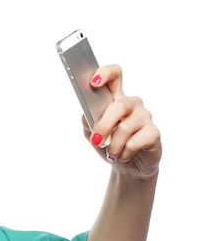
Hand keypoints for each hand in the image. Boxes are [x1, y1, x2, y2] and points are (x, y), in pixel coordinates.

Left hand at [85, 64, 161, 178]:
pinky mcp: (154, 132)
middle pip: (119, 105)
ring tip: (111, 154)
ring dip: (113, 146)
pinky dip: (123, 153)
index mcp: (116, 98)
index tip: (94, 82)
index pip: (115, 76)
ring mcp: (145, 117)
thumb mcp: (92, 135)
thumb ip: (88, 123)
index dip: (105, 73)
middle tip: (96, 140)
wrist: (128, 166)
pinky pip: (134, 142)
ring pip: (124, 128)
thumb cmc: (109, 145)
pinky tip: (123, 156)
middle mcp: (132, 104)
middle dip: (104, 125)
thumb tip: (86, 115)